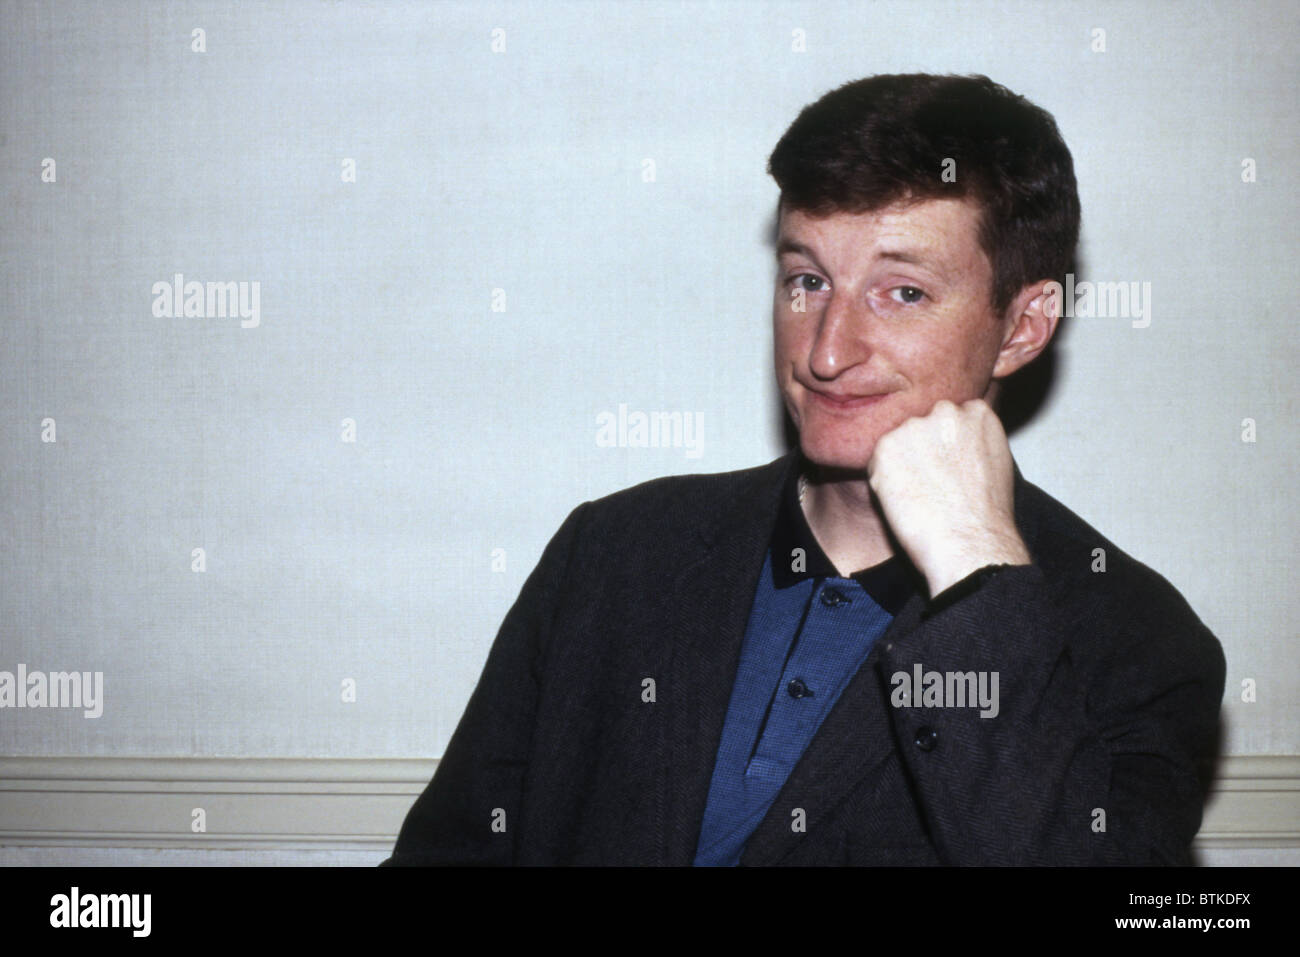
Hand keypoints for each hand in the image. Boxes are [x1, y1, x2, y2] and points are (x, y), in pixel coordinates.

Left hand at [867, 398, 1030, 596]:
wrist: (969, 543)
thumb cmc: (985, 515)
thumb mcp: (993, 462)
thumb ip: (969, 439)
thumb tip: (948, 441)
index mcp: (976, 411)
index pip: (946, 420)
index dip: (943, 449)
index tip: (949, 471)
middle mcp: (945, 411)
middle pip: (920, 428)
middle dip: (920, 452)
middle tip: (933, 486)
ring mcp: (914, 426)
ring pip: (896, 444)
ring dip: (900, 467)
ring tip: (922, 496)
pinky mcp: (886, 447)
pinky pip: (876, 464)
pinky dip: (883, 483)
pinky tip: (906, 501)